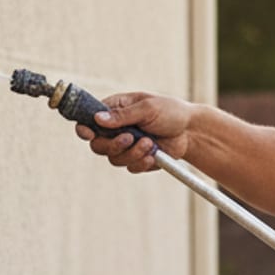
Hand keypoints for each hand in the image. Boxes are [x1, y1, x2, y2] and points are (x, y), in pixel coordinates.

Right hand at [74, 92, 195, 173]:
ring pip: (114, 159)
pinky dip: (141, 162)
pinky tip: (153, 154)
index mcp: (115, 110)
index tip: (88, 134)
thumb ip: (123, 115)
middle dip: (113, 145)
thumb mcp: (147, 108)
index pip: (89, 120)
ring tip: (150, 143)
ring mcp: (126, 146)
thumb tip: (98, 119)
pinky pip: (130, 167)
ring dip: (132, 153)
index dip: (84, 129)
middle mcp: (116, 129)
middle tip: (129, 138)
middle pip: (97, 145)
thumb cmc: (170, 112)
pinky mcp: (136, 159)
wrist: (190, 131)